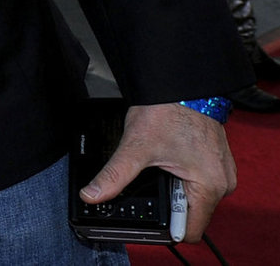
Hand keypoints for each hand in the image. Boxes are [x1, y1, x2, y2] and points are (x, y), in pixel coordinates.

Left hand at [80, 103, 234, 242]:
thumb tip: (92, 195)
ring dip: (173, 192)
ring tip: (155, 173)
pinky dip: (180, 179)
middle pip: (191, 215)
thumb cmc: (167, 111)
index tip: (146, 219)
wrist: (179, 83)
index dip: (166, 229)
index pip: (189, 230)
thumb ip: (114, 176)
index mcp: (210, 187)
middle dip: (167, 208)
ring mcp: (221, 172)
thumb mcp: (136, 148)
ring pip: (193, 198)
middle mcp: (223, 184)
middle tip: (146, 188)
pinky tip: (165, 165)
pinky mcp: (215, 162)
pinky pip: (197, 182)